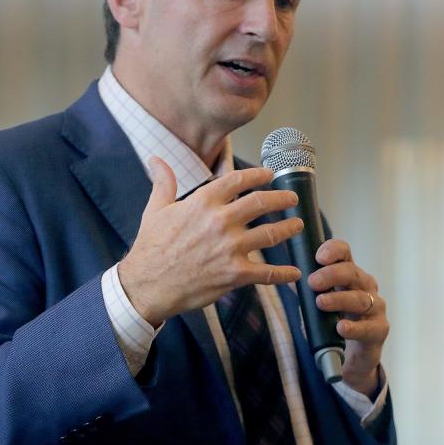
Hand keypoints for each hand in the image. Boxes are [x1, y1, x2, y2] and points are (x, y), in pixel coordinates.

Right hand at [118, 158, 302, 325]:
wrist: (146, 285)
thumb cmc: (150, 247)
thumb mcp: (155, 210)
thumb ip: (163, 182)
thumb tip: (156, 159)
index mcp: (203, 202)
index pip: (238, 179)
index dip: (258, 175)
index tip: (269, 175)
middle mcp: (221, 221)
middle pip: (262, 203)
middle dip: (282, 199)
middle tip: (292, 199)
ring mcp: (230, 248)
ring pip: (271, 234)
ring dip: (289, 229)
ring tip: (298, 225)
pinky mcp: (234, 274)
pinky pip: (267, 273)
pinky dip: (284, 273)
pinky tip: (295, 273)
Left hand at [308, 239, 388, 396]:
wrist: (353, 356)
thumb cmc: (336, 322)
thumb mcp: (320, 303)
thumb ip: (307, 292)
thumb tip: (289, 279)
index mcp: (350, 275)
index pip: (345, 253)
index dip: (333, 250)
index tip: (318, 257)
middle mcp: (365, 286)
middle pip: (352, 272)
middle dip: (331, 275)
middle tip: (312, 282)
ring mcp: (376, 307)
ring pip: (361, 299)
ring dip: (339, 299)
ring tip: (321, 303)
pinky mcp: (379, 329)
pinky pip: (368, 327)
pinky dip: (354, 327)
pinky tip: (341, 328)